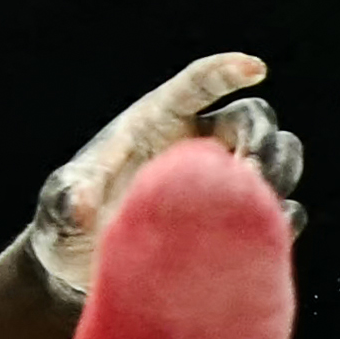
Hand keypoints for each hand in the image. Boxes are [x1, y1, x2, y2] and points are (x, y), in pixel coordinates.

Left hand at [22, 52, 306, 301]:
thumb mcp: (58, 207)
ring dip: (280, 171)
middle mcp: (197, 144)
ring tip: (258, 195)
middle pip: (252, 119)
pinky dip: (280, 218)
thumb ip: (66, 200)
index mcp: (158, 120)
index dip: (226, 72)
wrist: (83, 268)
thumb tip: (80, 206)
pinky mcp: (234, 224)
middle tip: (249, 170)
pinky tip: (265, 231)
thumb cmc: (68, 221)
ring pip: (276, 158)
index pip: (198, 83)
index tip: (255, 70)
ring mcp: (219, 184)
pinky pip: (276, 213)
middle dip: (261, 137)